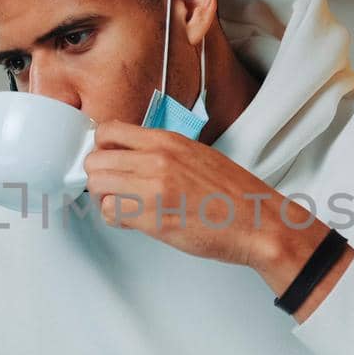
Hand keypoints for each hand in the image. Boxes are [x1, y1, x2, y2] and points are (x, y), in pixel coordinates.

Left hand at [83, 121, 344, 302]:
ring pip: (97, 186)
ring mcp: (153, 190)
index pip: (108, 131)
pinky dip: (115, 218)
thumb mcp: (197, 155)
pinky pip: (111, 213)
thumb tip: (133, 156)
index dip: (100, 148)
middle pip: (95, 160)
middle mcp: (156, 160)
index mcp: (168, 141)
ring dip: (103, 198)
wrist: (258, 222)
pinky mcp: (153, 219)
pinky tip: (132, 220)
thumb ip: (163, 152)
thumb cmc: (234, 195)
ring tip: (121, 205)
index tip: (106, 159)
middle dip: (97, 176)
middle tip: (110, 188)